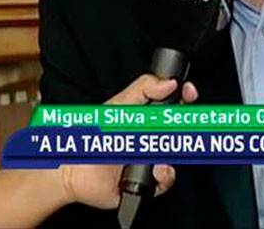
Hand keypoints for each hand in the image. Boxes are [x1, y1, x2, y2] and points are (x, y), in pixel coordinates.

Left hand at [58, 74, 198, 208]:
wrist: (74, 170)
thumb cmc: (92, 134)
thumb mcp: (120, 104)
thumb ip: (144, 88)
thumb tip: (170, 82)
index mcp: (148, 115)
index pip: (175, 102)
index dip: (186, 95)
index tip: (188, 91)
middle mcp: (153, 136)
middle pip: (182, 128)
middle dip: (187, 124)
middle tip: (178, 122)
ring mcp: (153, 158)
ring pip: (178, 155)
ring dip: (174, 151)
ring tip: (157, 150)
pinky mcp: (150, 182)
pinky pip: (167, 180)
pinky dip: (165, 175)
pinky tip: (155, 169)